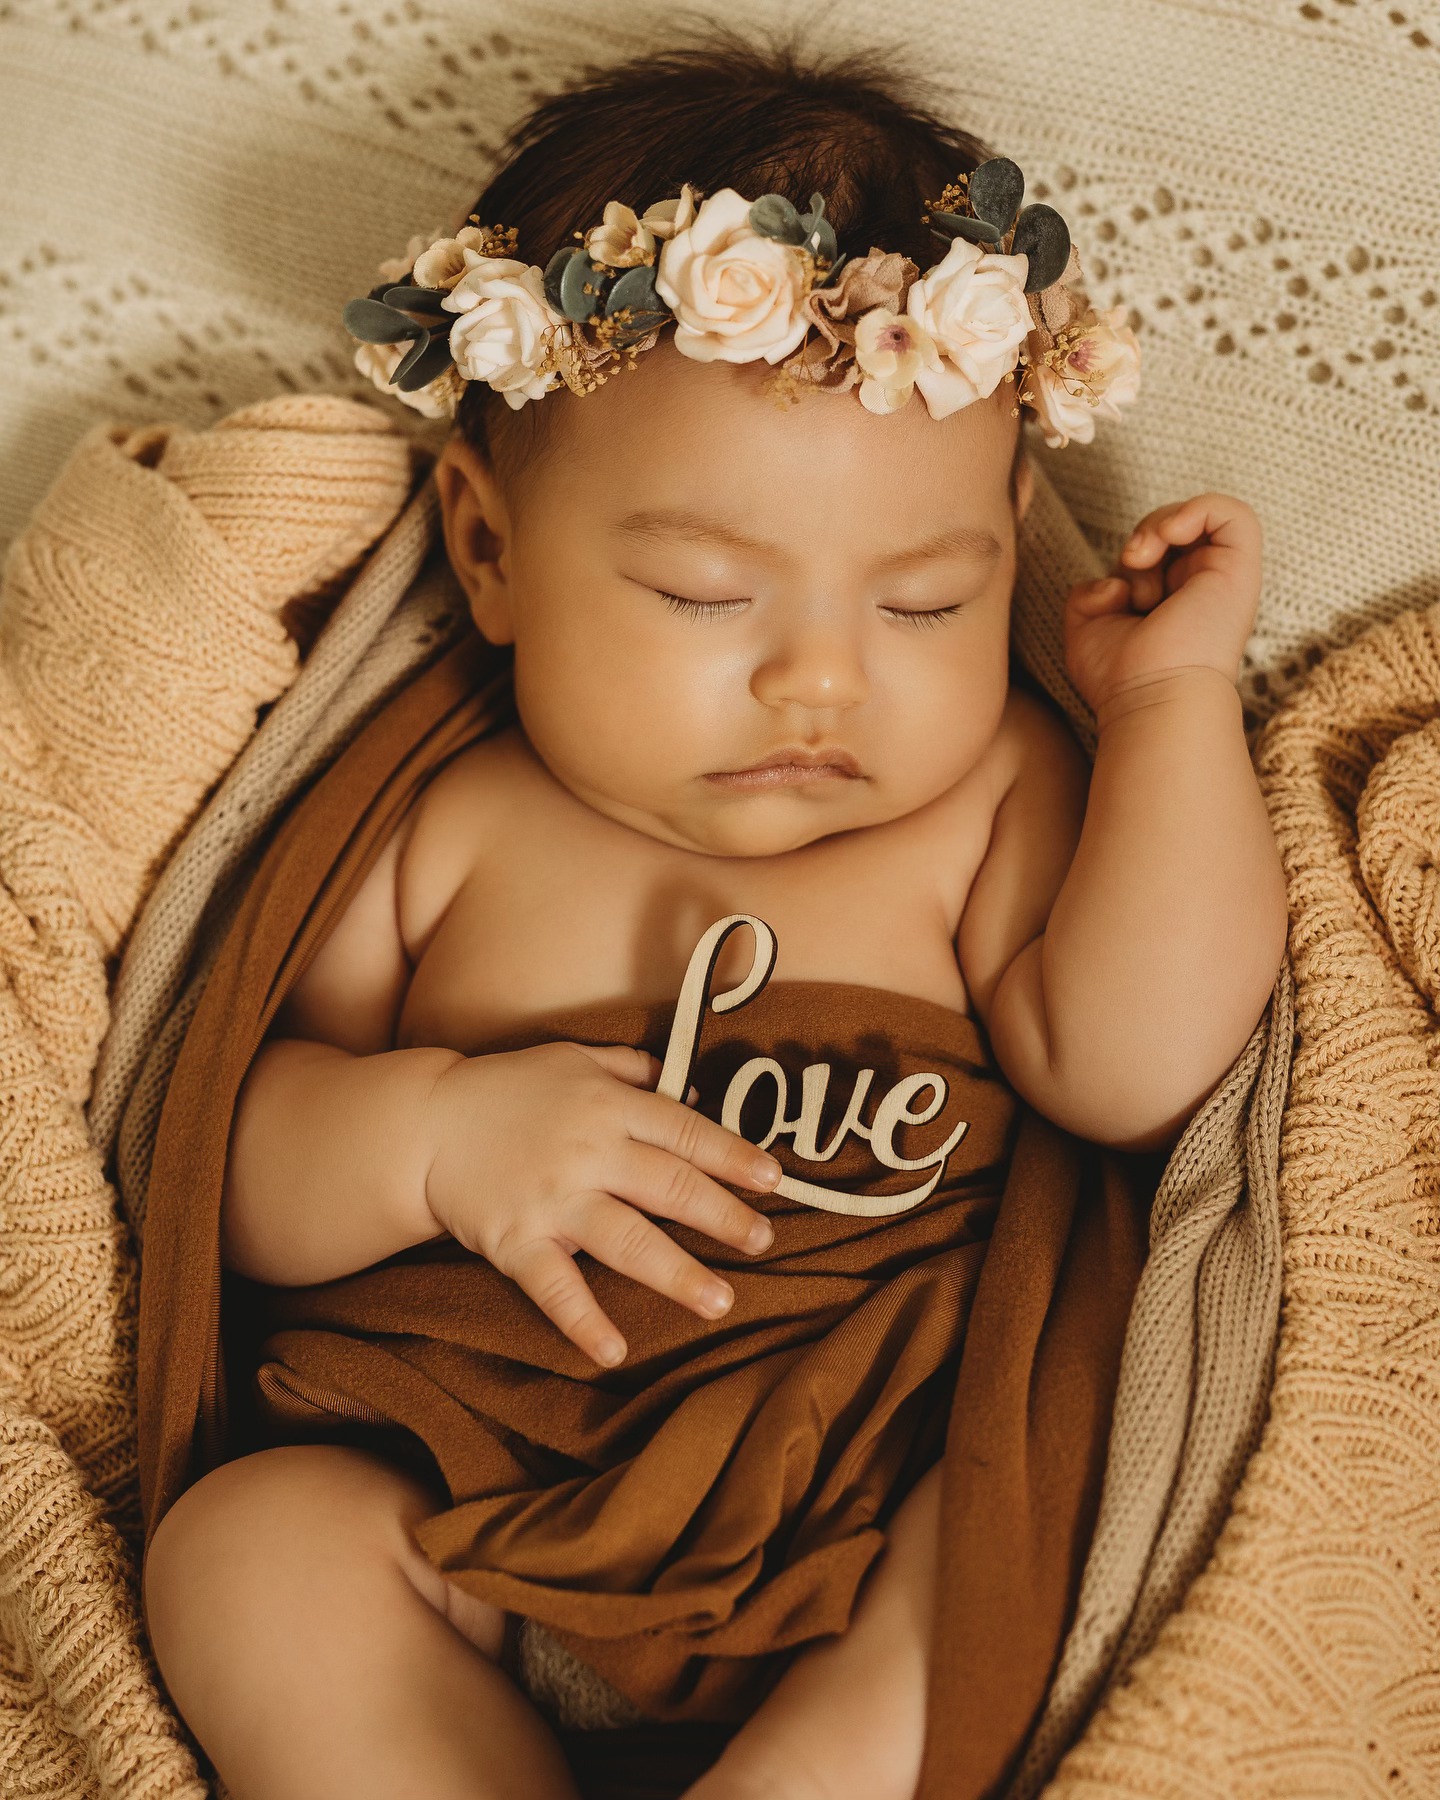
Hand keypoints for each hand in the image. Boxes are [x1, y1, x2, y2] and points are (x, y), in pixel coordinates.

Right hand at [421, 1041, 781, 1368]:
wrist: (423, 1125)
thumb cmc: (503, 1090)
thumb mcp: (570, 1059)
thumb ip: (628, 1067)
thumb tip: (684, 1084)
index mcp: (607, 1105)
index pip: (685, 1131)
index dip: (732, 1157)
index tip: (773, 1181)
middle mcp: (588, 1152)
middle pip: (671, 1186)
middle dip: (723, 1217)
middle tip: (763, 1242)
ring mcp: (553, 1199)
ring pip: (628, 1240)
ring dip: (678, 1274)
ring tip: (720, 1301)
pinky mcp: (515, 1241)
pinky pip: (556, 1287)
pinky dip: (584, 1321)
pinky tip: (615, 1351)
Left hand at [1063, 493, 1261, 716]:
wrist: (1152, 696)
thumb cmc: (1120, 678)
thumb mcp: (1087, 629)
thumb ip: (1091, 594)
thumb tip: (1116, 580)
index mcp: (1172, 604)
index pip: (1156, 552)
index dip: (1130, 556)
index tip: (1114, 593)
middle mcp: (1201, 590)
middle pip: (1174, 530)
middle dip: (1142, 538)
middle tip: (1131, 567)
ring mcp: (1222, 579)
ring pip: (1200, 516)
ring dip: (1160, 524)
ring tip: (1142, 557)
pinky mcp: (1241, 569)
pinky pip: (1232, 512)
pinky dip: (1195, 509)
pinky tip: (1169, 535)